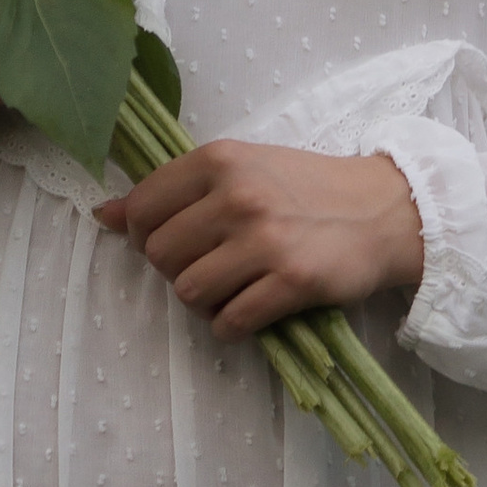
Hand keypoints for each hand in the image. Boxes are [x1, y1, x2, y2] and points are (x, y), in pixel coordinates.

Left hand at [94, 139, 423, 339]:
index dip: (141, 234)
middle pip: (160, 255)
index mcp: (219, 160)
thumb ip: (175, 189)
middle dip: (175, 270)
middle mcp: (237, 196)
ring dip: (202, 301)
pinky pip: (229, 322)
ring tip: (230, 288)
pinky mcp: (291, 282)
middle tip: (208, 265)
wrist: (383, 208)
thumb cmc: (304, 186)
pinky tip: (250, 309)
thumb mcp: (240, 168)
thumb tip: (103, 214)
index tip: (168, 241)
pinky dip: (231, 325)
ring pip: (188, 291)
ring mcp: (264, 241)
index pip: (142, 207)